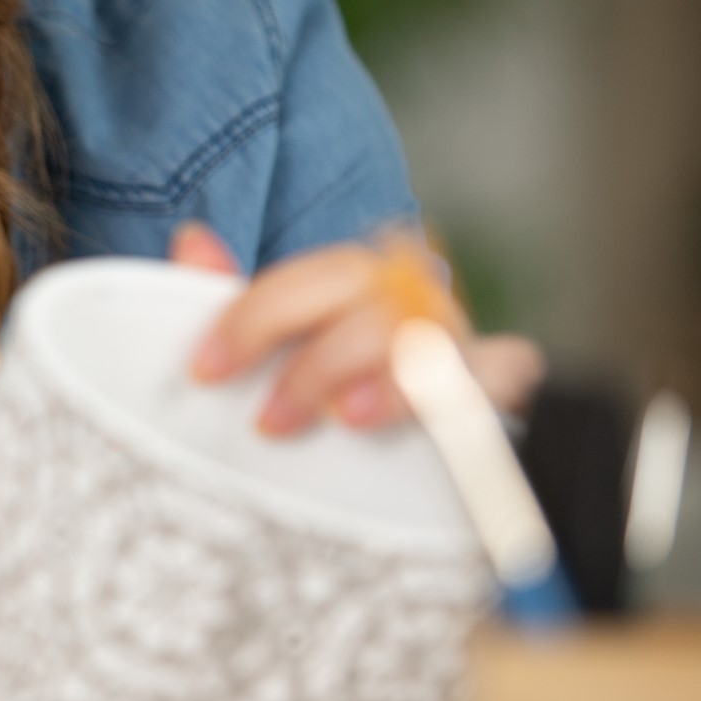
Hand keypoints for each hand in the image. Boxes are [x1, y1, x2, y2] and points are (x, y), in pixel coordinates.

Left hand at [170, 222, 544, 434]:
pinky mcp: (494, 390)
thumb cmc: (325, 390)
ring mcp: (457, 344)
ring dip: (391, 378)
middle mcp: (411, 303)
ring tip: (348, 421)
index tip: (206, 370)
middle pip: (380, 301)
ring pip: (435, 336)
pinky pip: (507, 374)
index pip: (318, 276)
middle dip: (318, 361)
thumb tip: (193, 240)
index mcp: (358, 285)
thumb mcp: (275, 350)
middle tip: (269, 422)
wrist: (403, 460)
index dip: (258, 316)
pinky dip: (482, 388)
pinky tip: (444, 423)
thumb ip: (234, 303)